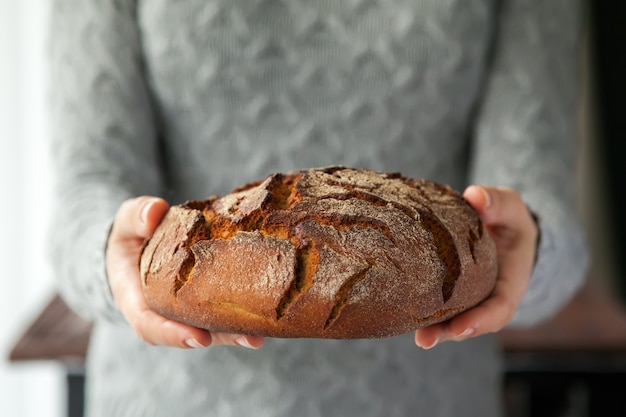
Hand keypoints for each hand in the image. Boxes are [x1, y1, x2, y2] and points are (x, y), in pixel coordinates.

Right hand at [106, 196, 263, 348]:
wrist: (139, 241)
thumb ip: (136, 216)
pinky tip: (265, 318)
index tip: (199, 338)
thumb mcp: (127, 221)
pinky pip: (220, 313)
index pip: (150, 325)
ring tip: (260, 335)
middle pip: (188, 333)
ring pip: (209, 328)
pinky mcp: (203, 302)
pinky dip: (241, 317)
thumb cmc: (131, 234)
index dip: (173, 334)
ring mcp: (184, 310)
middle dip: (219, 338)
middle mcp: (161, 312)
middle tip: (248, 339)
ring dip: (235, 334)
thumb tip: (155, 211)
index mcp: (135, 298)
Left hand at [414, 186, 537, 348]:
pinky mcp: (448, 292)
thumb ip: (497, 202)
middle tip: (425, 339)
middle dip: (448, 333)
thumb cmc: (508, 219)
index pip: (499, 308)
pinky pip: (435, 304)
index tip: (461, 328)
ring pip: (451, 319)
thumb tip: (475, 195)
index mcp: (508, 282)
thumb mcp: (511, 208)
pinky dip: (419, 310)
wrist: (500, 227)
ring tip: (414, 336)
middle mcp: (487, 297)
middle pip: (470, 323)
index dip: (481, 320)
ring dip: (432, 329)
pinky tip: (397, 313)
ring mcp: (467, 298)